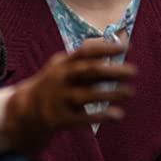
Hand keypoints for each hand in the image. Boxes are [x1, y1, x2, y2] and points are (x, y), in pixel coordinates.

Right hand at [3, 39, 135, 154]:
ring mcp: (59, 98)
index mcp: (63, 63)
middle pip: (89, 72)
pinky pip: (83, 118)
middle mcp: (61, 79)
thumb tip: (116, 42)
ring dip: (110, 94)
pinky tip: (118, 115)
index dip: (106, 48)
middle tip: (134, 71)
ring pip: (87, 95)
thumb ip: (87, 57)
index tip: (126, 46)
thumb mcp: (64, 65)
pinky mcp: (60, 119)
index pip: (85, 52)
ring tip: (130, 92)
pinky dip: (101, 116)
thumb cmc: (56, 83)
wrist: (27, 109)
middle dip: (112, 71)